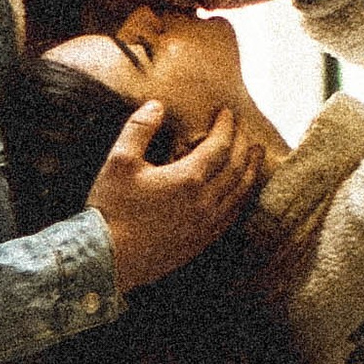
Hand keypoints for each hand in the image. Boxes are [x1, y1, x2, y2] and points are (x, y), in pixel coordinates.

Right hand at [88, 99, 259, 293]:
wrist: (107, 259)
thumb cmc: (111, 209)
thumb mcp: (119, 161)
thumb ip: (139, 129)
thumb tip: (157, 105)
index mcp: (188, 179)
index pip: (219, 146)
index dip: (226, 127)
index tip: (227, 113)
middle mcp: (205, 202)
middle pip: (237, 168)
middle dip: (243, 146)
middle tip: (246, 130)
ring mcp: (206, 225)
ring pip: (240, 194)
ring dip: (251, 171)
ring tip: (256, 157)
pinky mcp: (201, 242)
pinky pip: (232, 216)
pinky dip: (242, 198)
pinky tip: (240, 193)